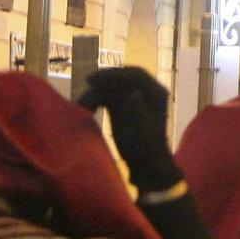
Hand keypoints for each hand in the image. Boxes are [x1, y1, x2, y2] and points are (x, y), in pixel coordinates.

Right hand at [78, 67, 180, 191]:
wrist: (145, 164)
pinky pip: (109, 95)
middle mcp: (147, 91)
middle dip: (106, 78)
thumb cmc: (146, 150)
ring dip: (98, 91)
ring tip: (83, 103)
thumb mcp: (143, 133)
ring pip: (114, 86)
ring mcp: (135, 97)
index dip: (116, 74)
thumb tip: (134, 93)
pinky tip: (88, 108)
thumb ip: (138, 112)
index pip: (136, 75)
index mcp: (156, 93)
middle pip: (124, 77)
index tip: (97, 78)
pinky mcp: (123, 105)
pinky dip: (97, 99)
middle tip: (87, 81)